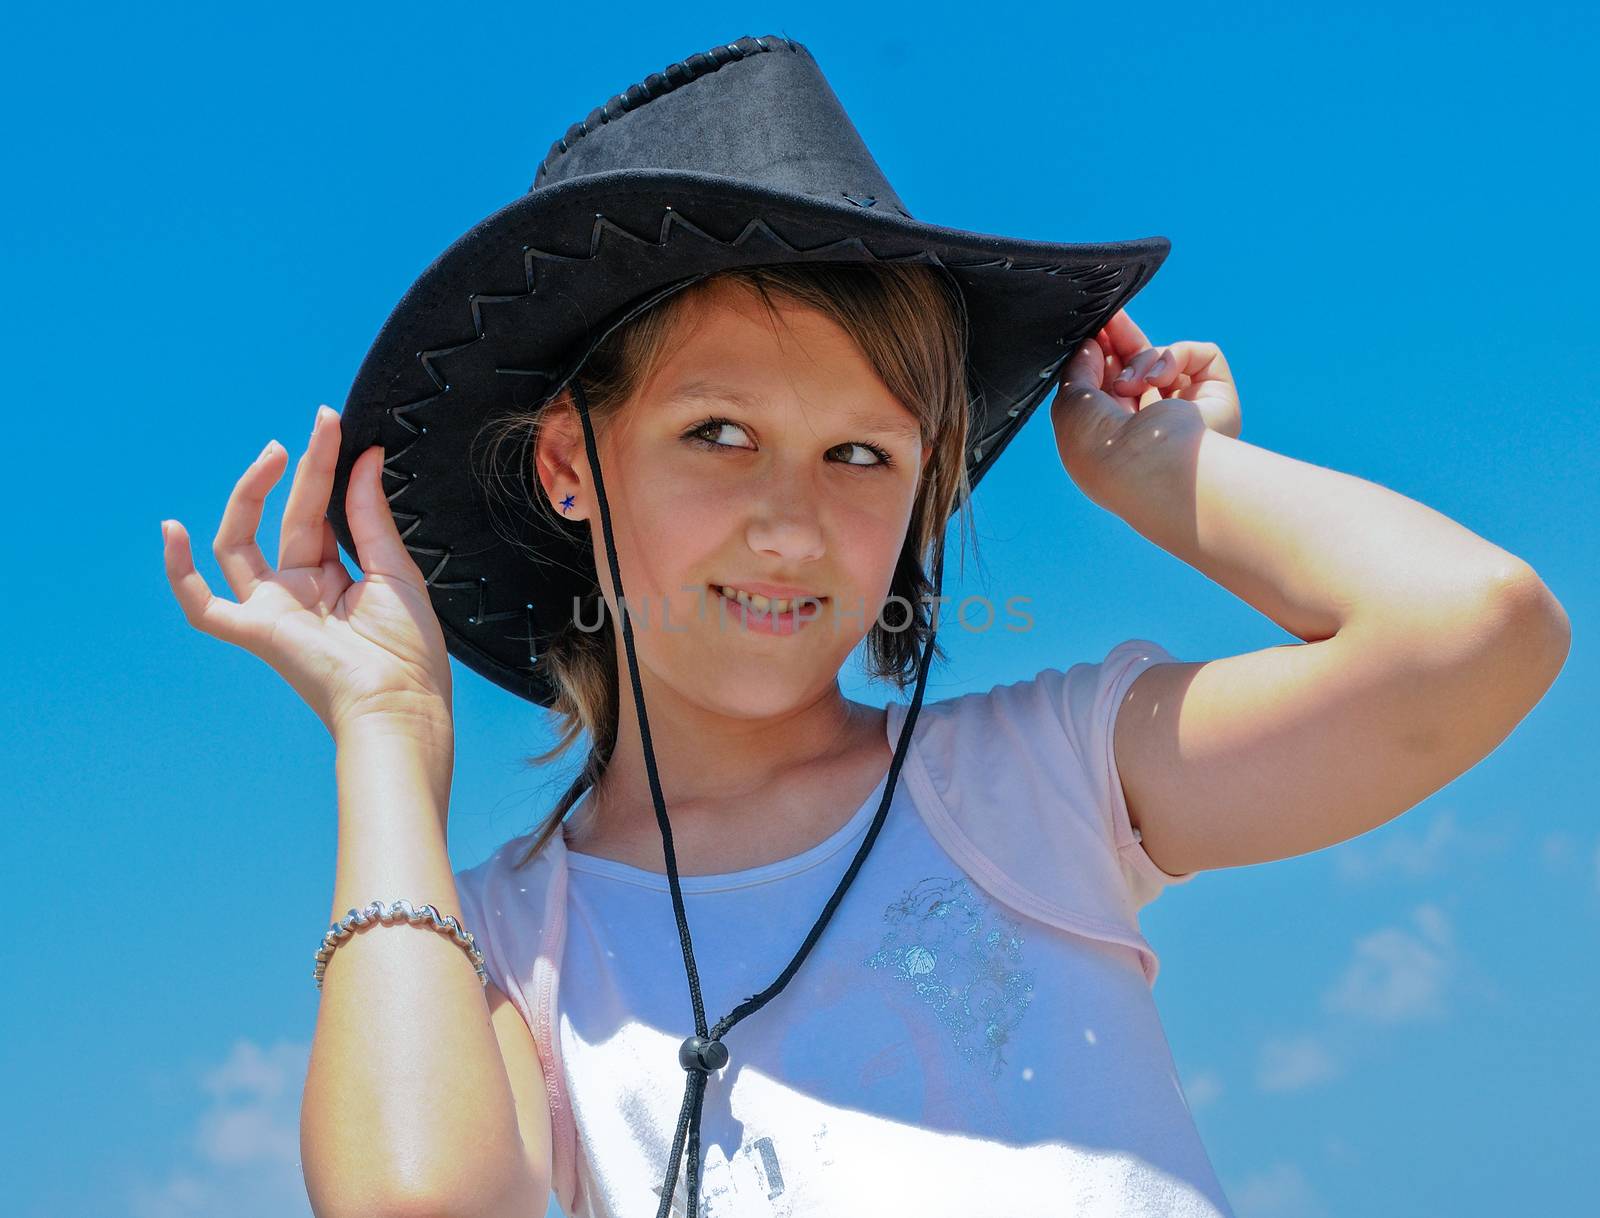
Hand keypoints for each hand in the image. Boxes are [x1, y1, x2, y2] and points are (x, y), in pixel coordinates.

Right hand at [161, 405, 454, 741]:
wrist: (403, 702)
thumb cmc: (409, 649)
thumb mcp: (396, 570)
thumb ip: (371, 515)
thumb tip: (365, 457)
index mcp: (333, 578)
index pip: (319, 512)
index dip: (326, 468)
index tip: (336, 425)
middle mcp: (297, 590)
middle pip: (287, 518)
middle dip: (303, 471)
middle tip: (321, 424)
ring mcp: (272, 609)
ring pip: (239, 544)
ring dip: (250, 495)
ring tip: (276, 453)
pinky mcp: (255, 632)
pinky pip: (202, 605)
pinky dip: (178, 573)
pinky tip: (170, 529)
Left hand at [1051, 309, 1241, 491]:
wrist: (1152, 470)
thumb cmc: (1104, 450)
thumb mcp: (1070, 408)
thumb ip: (1077, 371)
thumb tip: (1090, 346)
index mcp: (1115, 437)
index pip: (1107, 386)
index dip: (1099, 356)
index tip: (1090, 333)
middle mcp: (1152, 425)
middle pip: (1135, 366)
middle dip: (1119, 342)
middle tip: (1107, 321)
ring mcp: (1186, 410)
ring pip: (1162, 358)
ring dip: (1139, 363)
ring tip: (1127, 385)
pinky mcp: (1216, 395)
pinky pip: (1198, 355)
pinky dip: (1173, 359)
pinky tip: (1159, 382)